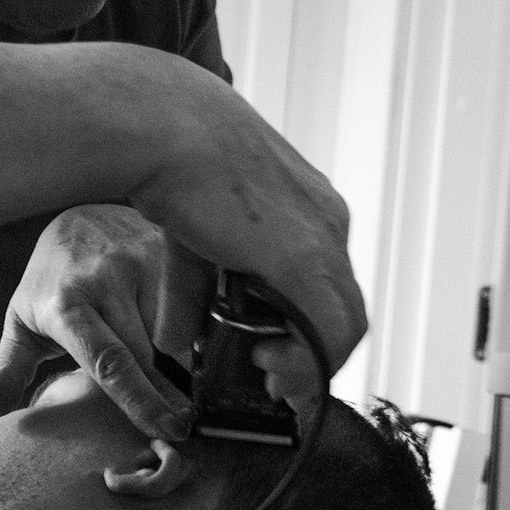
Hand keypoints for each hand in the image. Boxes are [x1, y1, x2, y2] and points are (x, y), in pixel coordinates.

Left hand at [0, 206, 205, 442]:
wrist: (82, 216)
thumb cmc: (50, 285)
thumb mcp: (22, 325)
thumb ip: (5, 373)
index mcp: (66, 305)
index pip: (107, 360)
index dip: (138, 398)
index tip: (166, 429)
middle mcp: (107, 280)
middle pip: (150, 355)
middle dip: (169, 395)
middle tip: (181, 427)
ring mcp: (144, 261)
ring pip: (178, 333)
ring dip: (184, 366)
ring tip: (186, 390)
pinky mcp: (173, 252)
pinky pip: (196, 307)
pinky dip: (198, 335)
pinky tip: (193, 349)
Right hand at [129, 61, 366, 378]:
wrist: (165, 127)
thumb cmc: (171, 160)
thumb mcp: (189, 238)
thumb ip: (190, 291)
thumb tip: (175, 339)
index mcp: (306, 206)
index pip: (326, 281)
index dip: (304, 328)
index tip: (273, 356)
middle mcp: (326, 221)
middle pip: (341, 306)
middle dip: (311, 354)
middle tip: (276, 382)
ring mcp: (322, 239)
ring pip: (344, 324)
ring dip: (309, 366)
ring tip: (272, 382)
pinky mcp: (305, 258)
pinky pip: (327, 331)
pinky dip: (306, 364)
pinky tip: (273, 374)